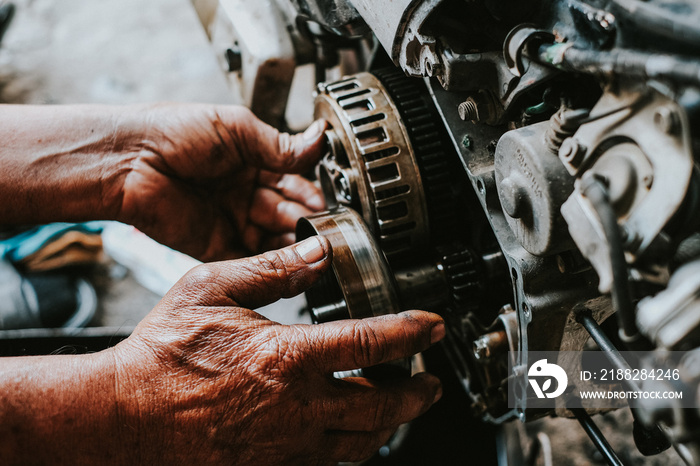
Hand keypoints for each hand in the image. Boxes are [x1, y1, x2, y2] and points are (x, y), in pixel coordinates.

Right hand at [112, 236, 444, 464]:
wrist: (122, 416)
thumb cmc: (161, 354)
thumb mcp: (212, 288)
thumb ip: (271, 268)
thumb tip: (315, 252)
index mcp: (285, 358)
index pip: (370, 344)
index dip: (410, 332)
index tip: (432, 325)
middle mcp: (295, 408)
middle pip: (382, 407)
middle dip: (416, 393)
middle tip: (430, 381)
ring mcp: (285, 446)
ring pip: (361, 442)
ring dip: (390, 423)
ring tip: (401, 405)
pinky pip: (328, 462)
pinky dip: (351, 445)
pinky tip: (350, 431)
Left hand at [118, 104, 327, 260]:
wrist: (128, 161)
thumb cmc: (172, 132)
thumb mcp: (237, 129)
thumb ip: (281, 145)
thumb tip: (320, 139)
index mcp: (252, 161)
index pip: (294, 182)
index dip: (311, 194)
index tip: (329, 205)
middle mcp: (244, 193)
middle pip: (288, 212)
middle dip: (307, 221)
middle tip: (324, 230)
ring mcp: (231, 220)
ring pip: (274, 238)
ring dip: (295, 243)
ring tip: (313, 248)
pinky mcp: (216, 246)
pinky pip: (250, 258)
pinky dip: (271, 264)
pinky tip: (290, 263)